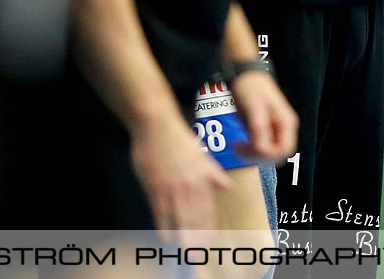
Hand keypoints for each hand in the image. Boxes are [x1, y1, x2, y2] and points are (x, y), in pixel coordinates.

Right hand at [131, 111, 232, 241]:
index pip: (207, 210)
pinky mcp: (154, 187)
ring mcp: (170, 188)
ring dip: (181, 236)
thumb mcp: (202, 156)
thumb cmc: (179, 140)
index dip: (208, 228)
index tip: (209, 243)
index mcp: (202, 179)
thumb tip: (229, 187)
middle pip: (193, 218)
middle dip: (195, 238)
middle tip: (197, 255)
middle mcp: (188, 186)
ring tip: (183, 251)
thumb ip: (214, 174)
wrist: (157, 127)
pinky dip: (163, 226)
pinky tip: (165, 237)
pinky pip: (159, 212)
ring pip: (177, 218)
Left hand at [230, 70, 298, 162]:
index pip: (285, 150)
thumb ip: (260, 130)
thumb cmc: (250, 88)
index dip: (267, 154)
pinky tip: (239, 145)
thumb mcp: (254, 109)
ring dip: (253, 155)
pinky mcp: (265, 130)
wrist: (243, 75)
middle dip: (258, 156)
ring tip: (237, 147)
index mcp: (287, 122)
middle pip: (277, 154)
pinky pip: (261, 148)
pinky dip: (250, 150)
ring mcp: (275, 129)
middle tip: (240, 149)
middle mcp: (284, 127)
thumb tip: (263, 150)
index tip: (249, 148)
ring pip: (269, 153)